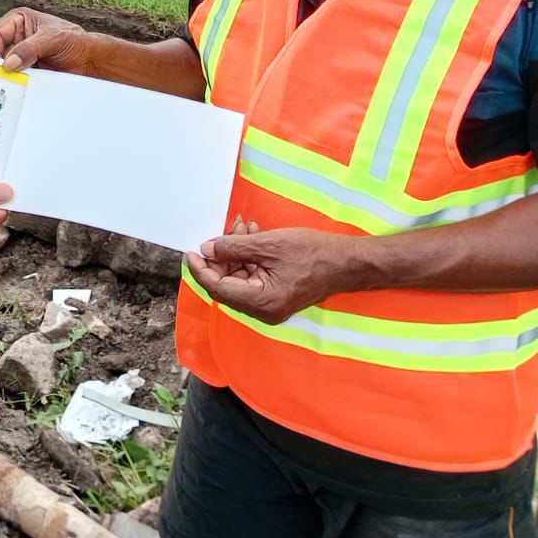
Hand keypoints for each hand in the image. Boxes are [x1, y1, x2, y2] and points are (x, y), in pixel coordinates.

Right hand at [0, 7, 91, 73]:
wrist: (90, 61)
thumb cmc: (76, 41)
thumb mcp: (51, 39)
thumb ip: (29, 48)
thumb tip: (9, 61)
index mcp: (20, 21)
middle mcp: (18, 37)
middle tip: (3, 72)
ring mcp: (21, 55)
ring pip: (4, 66)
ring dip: (8, 74)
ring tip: (16, 78)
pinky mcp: (26, 70)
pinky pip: (15, 77)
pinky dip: (16, 82)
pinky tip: (21, 84)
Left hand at [184, 216, 362, 324]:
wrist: (347, 262)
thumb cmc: (314, 253)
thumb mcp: (268, 245)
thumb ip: (233, 248)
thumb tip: (207, 250)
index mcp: (261, 302)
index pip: (218, 288)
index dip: (201, 269)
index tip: (190, 252)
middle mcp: (264, 310)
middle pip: (227, 284)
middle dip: (222, 255)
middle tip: (225, 230)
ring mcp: (271, 305)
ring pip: (240, 278)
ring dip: (237, 253)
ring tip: (243, 227)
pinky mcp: (277, 295)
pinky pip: (253, 278)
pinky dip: (249, 258)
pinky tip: (252, 237)